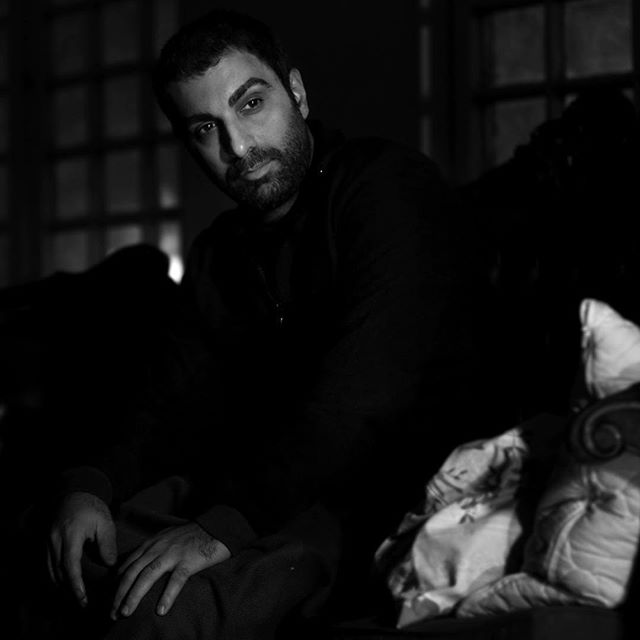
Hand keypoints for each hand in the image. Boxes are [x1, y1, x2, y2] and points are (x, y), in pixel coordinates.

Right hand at [48, 491, 116, 605]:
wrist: (75, 492)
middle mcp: (55, 540)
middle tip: (82, 601)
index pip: (70, 565)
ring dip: (61, 583)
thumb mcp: (105, 522)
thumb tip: (109, 564)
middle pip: (58, 571)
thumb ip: (107, 543)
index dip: (75, 584)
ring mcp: (48, 541)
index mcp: (71, 535)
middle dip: (69, 588)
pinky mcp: (46, 542)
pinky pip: (47, 564)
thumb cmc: (92, 507)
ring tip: (75, 594)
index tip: (82, 598)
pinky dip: (55, 574)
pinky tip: (65, 581)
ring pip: (50, 569)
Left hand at [111, 522, 229, 618]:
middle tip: (113, 612)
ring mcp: (173, 554)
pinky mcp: (189, 561)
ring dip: (134, 595)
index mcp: (153, 543)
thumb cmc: (194, 535)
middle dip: (120, 593)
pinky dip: (167, 595)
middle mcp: (159, 548)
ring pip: (148, 576)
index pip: (129, 563)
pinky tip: (160, 610)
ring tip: (126, 612)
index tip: (112, 598)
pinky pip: (175, 580)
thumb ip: (154, 549)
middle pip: (133, 572)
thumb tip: (140, 566)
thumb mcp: (168, 537)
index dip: (118, 582)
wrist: (217, 527)